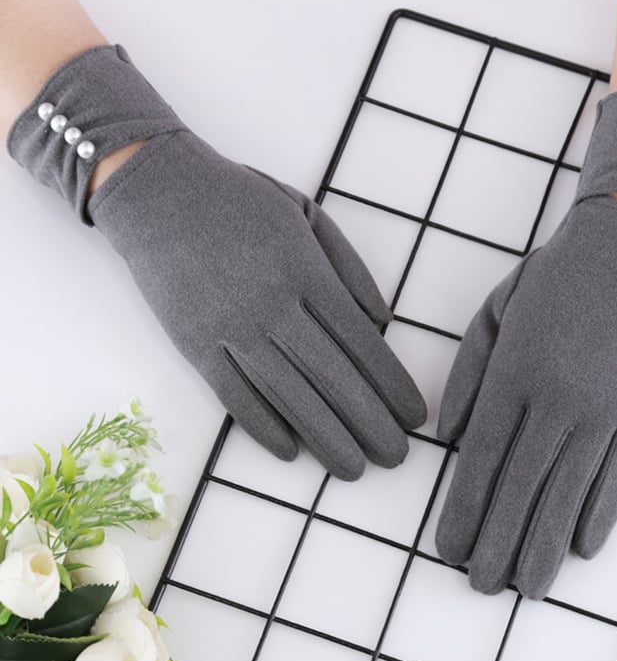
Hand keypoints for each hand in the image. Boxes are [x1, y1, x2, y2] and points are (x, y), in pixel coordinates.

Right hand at [89, 135, 425, 479]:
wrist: (157, 192)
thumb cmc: (240, 200)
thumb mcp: (308, 213)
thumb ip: (348, 266)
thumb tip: (383, 319)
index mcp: (308, 273)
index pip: (362, 341)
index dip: (392, 384)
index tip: (414, 416)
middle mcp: (275, 307)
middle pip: (332, 376)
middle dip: (369, 423)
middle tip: (397, 458)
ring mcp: (231, 330)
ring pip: (287, 395)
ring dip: (325, 437)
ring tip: (354, 469)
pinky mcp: (194, 345)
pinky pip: (233, 396)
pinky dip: (262, 427)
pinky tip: (290, 452)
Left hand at [435, 195, 616, 597]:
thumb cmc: (550, 281)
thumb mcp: (492, 314)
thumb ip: (468, 377)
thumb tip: (449, 437)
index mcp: (512, 375)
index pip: (482, 460)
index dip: (463, 510)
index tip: (446, 549)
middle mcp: (556, 401)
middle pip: (522, 489)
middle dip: (498, 543)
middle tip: (479, 586)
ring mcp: (603, 411)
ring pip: (570, 494)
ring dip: (545, 547)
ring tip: (526, 589)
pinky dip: (599, 516)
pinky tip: (581, 550)